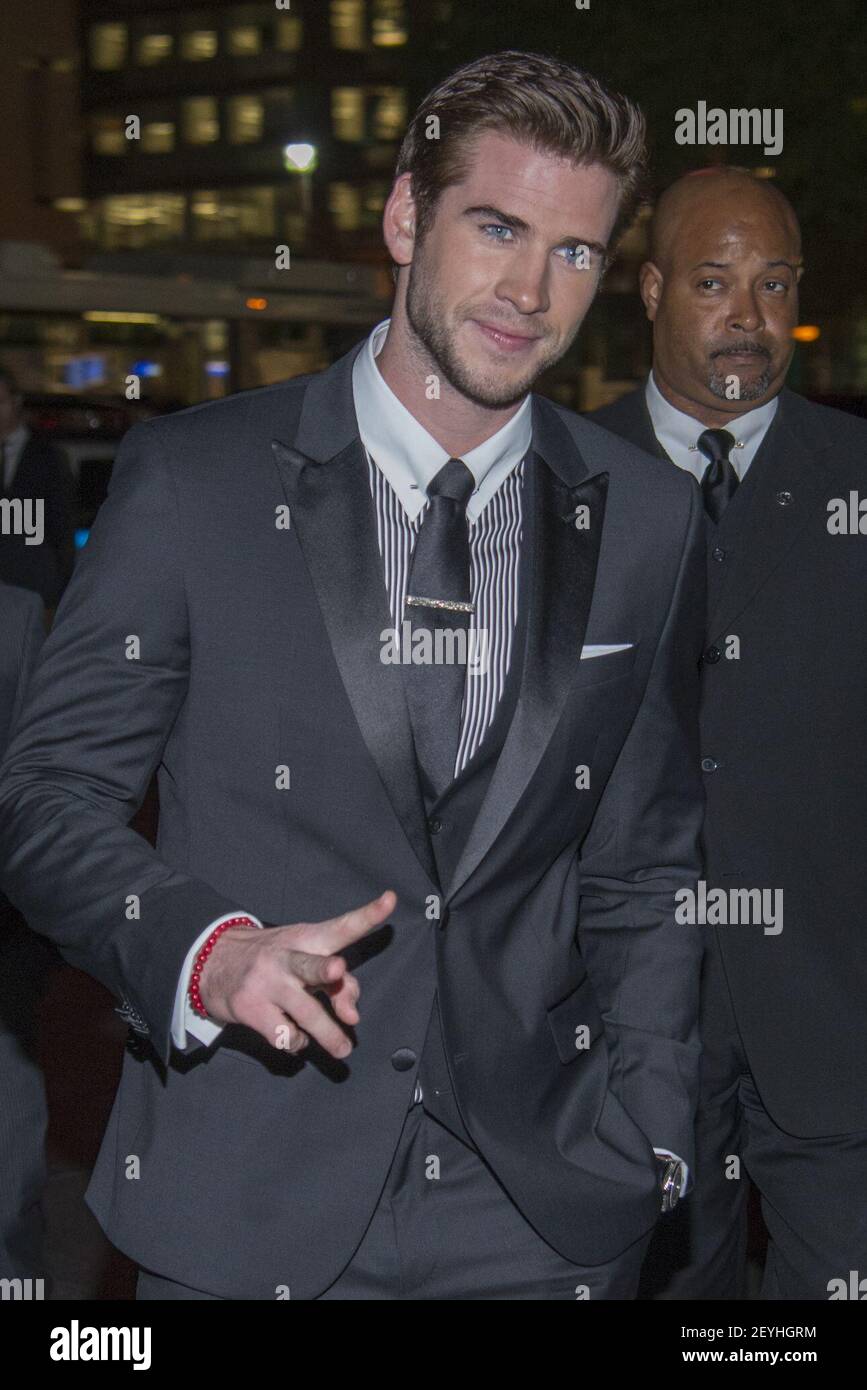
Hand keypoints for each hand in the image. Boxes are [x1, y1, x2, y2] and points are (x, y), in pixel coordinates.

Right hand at [198, 891, 395, 1058]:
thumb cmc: (274, 961)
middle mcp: (287, 957)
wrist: (213, 961)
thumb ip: (337, 982)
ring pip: (305, 1013)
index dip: (367, 915)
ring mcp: (267, 984)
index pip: (341, 926)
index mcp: (306, 938)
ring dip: (329, 1035)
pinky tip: (295, 1037)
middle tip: (338, 971)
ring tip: (342, 1050)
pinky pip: (285, 1035)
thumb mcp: (303, 956)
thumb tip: (352, 1017)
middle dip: (325, 969)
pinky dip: (296, 1042)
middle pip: (311, 965)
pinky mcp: (251, 1008)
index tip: (390, 900)